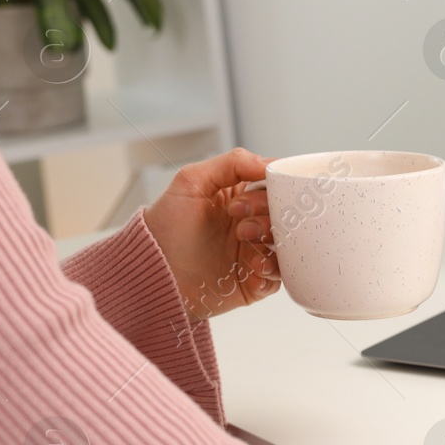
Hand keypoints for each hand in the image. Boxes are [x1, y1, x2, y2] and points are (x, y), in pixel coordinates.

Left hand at [141, 148, 279, 319]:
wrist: (154, 273)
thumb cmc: (166, 228)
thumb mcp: (191, 182)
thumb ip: (231, 163)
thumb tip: (269, 163)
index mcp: (241, 197)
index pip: (276, 186)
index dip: (274, 189)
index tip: (256, 195)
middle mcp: (252, 222)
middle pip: (287, 214)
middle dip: (270, 218)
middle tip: (242, 227)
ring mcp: (255, 252)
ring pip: (289, 245)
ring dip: (273, 245)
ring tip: (247, 249)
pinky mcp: (255, 281)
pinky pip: (280, 276)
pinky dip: (271, 272)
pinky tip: (251, 270)